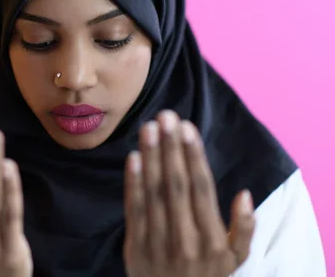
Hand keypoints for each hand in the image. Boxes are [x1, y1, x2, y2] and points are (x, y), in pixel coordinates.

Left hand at [123, 110, 254, 276]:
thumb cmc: (208, 274)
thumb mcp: (235, 258)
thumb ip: (244, 228)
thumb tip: (245, 195)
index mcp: (213, 239)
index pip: (201, 188)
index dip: (193, 155)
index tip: (187, 127)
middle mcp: (186, 239)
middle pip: (176, 184)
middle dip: (170, 147)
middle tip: (166, 116)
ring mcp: (158, 242)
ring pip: (154, 192)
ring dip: (150, 157)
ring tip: (148, 128)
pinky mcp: (135, 245)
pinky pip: (134, 209)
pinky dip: (132, 183)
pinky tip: (133, 158)